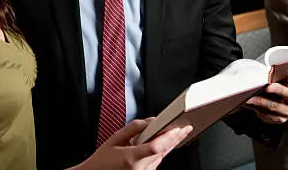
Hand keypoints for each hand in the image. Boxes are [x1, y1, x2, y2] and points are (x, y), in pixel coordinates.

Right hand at [71, 119, 192, 169]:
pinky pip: (157, 162)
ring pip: (162, 157)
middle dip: (175, 138)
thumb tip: (147, 121)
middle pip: (163, 151)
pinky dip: (162, 151)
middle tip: (186, 127)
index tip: (177, 128)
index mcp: (131, 158)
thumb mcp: (113, 139)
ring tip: (180, 132)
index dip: (168, 137)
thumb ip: (131, 129)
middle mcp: (140, 168)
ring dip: (170, 145)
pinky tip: (167, 143)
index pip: (155, 147)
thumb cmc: (102, 161)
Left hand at [244, 74, 287, 123]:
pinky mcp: (281, 119)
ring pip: (278, 107)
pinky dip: (259, 109)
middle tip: (267, 86)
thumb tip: (268, 73)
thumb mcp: (281, 76)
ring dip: (264, 102)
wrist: (271, 94)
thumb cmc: (278, 81)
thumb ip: (279, 74)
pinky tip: (251, 103)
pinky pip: (270, 116)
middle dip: (278, 90)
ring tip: (252, 96)